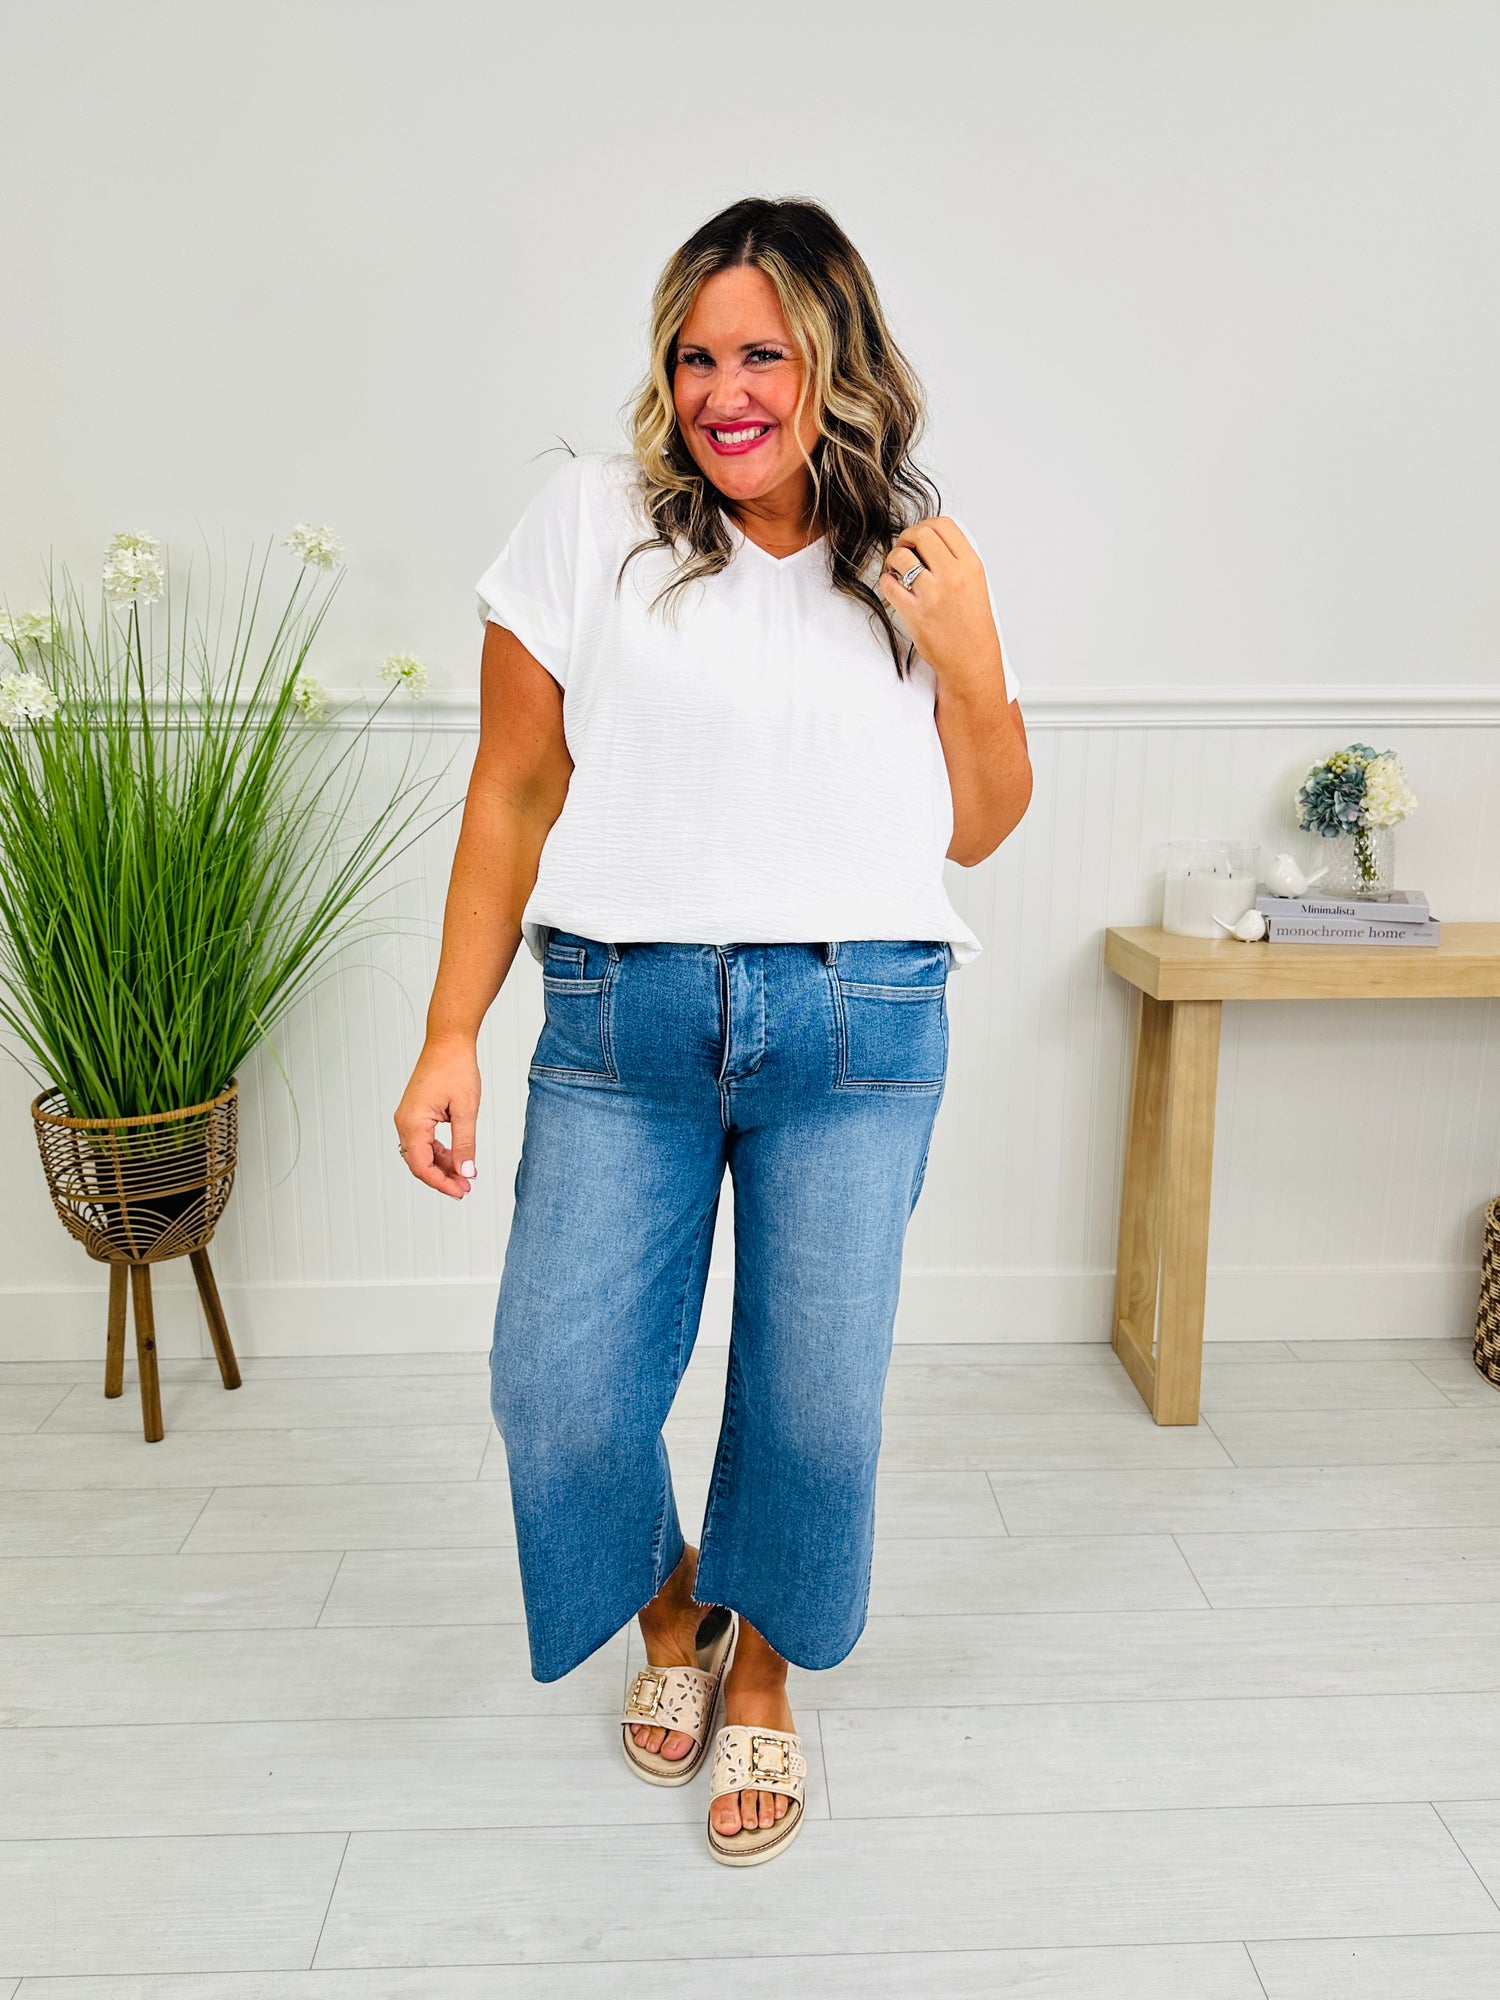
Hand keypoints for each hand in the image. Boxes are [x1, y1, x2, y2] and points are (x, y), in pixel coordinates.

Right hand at [394, 1037, 481, 1198]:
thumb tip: (466, 1172)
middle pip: (418, 1163)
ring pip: (421, 1153)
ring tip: (465, 1174)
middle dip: (442, 1178)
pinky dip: (440, 1152)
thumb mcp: (466, 1110)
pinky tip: (457, 1157)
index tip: (461, 1191)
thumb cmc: (455, 1068)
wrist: (448, 1042)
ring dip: (442, 1166)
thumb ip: (465, 1144)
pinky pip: (423, 1141)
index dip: (441, 1183)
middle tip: (465, 1187)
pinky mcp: (415, 1113)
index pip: (421, 1166)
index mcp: (413, 1123)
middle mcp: (404, 1122)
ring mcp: (408, 1118)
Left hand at [878, 517, 1003, 686]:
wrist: (971, 660)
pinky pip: (888, 584)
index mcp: (971, 565)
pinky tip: (894, 587)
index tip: (919, 538)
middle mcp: (953, 576)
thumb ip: (954, 559)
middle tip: (905, 550)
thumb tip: (926, 539)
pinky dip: (886, 582)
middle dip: (907, 538)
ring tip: (898, 571)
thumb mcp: (975, 583)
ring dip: (893, 560)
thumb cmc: (972, 625)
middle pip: (921, 534)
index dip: (926, 526)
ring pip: (900, 557)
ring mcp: (932, 594)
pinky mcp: (914, 612)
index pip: (944, 525)